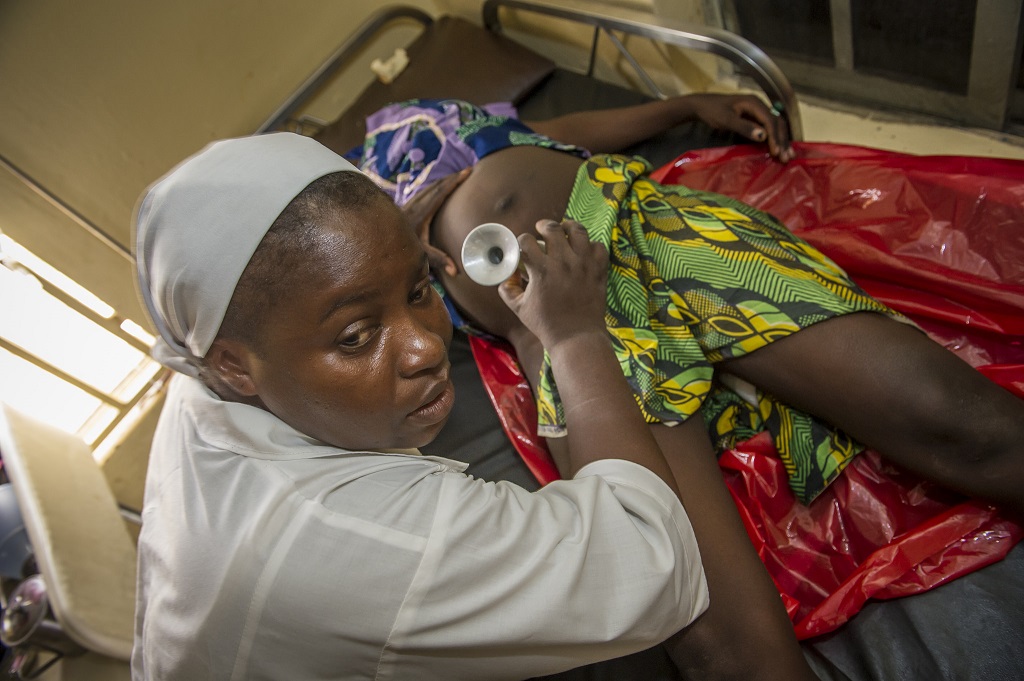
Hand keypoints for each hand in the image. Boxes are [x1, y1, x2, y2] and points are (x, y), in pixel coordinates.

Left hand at [400, 168, 470, 275]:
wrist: (376, 242)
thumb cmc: (399, 249)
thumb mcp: (421, 255)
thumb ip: (438, 260)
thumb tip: (456, 271)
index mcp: (421, 212)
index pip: (441, 192)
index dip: (455, 181)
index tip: (467, 172)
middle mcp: (415, 204)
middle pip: (436, 185)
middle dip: (452, 177)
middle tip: (467, 171)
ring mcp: (409, 204)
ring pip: (429, 187)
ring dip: (444, 181)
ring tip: (457, 177)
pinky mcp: (406, 207)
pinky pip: (424, 192)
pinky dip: (435, 187)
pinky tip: (438, 189)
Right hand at [498, 220, 608, 349]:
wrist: (576, 337)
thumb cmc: (546, 324)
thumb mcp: (519, 309)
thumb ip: (508, 289)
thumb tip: (508, 275)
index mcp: (542, 269)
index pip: (526, 241)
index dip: (521, 241)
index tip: (522, 246)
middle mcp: (563, 262)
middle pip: (552, 228)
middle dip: (543, 226)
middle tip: (541, 229)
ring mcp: (583, 264)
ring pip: (577, 230)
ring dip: (568, 226)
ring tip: (564, 228)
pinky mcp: (598, 270)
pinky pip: (598, 246)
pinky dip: (590, 245)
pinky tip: (583, 249)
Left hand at [686, 93, 793, 161]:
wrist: (701, 106)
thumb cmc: (712, 111)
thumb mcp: (727, 120)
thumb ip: (744, 127)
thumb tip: (763, 136)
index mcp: (754, 103)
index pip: (770, 121)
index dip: (775, 137)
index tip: (776, 152)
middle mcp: (759, 105)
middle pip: (777, 123)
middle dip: (783, 140)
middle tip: (787, 157)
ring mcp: (757, 111)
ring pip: (775, 125)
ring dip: (781, 140)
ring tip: (787, 156)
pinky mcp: (754, 118)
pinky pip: (769, 128)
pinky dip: (774, 138)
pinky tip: (778, 149)